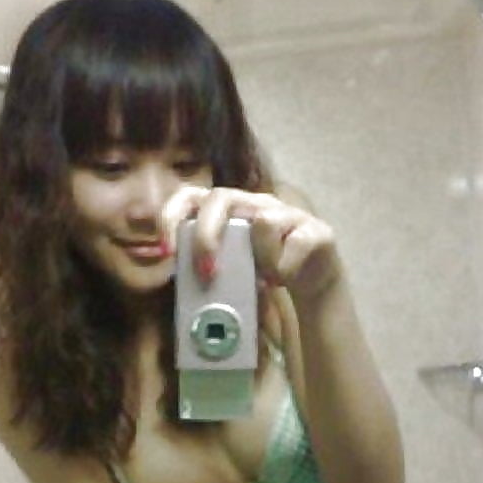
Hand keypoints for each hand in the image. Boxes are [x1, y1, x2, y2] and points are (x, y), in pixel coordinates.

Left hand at [160, 185, 342, 300]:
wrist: (312, 285)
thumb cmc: (262, 277)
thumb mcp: (227, 274)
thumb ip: (206, 267)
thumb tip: (177, 280)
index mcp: (227, 212)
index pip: (190, 196)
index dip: (172, 217)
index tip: (167, 252)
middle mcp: (254, 204)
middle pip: (220, 198)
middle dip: (207, 237)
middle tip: (207, 272)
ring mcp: (286, 213)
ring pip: (264, 221)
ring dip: (259, 259)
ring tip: (264, 278)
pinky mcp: (315, 230)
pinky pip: (294, 246)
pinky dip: (285, 271)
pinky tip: (286, 280)